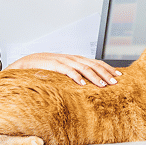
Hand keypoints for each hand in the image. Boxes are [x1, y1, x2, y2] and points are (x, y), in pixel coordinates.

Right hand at [6, 53, 121, 86]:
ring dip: (95, 77)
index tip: (119, 76)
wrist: (26, 63)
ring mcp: (63, 61)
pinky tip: (83, 84)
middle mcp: (71, 58)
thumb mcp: (64, 71)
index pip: (96, 62)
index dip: (108, 68)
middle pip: (93, 65)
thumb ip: (76, 74)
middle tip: (115, 82)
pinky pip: (67, 71)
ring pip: (83, 68)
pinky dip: (76, 77)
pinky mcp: (54, 65)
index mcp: (75, 59)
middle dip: (106, 73)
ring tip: (103, 85)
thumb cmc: (46, 69)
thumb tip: (89, 85)